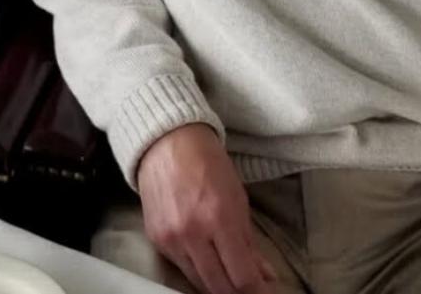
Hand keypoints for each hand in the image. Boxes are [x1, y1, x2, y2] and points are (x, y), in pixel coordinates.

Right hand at [137, 124, 275, 293]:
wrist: (165, 141)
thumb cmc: (207, 163)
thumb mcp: (237, 198)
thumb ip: (249, 241)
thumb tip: (264, 276)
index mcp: (219, 218)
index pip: (243, 276)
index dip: (258, 289)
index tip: (265, 290)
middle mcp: (192, 234)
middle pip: (220, 288)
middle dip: (238, 291)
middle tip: (248, 284)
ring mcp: (170, 238)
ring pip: (199, 283)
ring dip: (217, 284)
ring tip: (229, 274)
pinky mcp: (155, 239)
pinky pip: (180, 267)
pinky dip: (196, 269)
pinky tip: (205, 257)